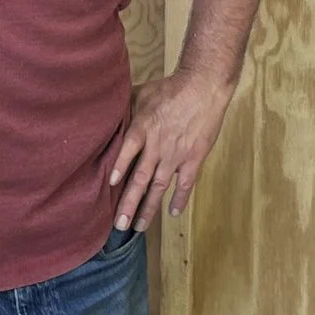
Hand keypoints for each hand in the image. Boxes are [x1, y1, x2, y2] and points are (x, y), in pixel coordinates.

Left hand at [108, 66, 234, 231]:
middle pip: (140, 178)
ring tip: (139, 227)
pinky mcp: (193, 158)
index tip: (110, 186)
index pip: (127, 151)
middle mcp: (157, 146)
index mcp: (143, 128)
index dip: (118, 168)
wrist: (205, 87)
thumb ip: (128, 107)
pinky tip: (174, 213)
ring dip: (149, 208)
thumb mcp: (144, 92)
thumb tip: (110, 111)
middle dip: (129, 203)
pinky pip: (185, 183)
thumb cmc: (172, 88)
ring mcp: (176, 155)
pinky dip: (180, 198)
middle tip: (119, 224)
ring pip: (159, 187)